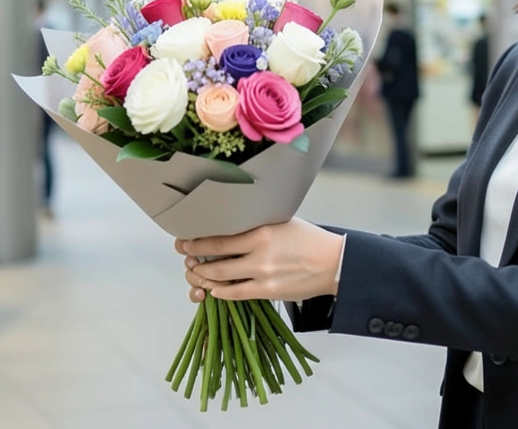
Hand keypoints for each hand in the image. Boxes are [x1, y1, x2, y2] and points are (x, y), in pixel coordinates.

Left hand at [175, 219, 344, 303]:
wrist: (333, 262)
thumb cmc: (307, 239)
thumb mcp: (280, 222)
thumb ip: (255, 226)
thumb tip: (228, 227)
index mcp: (261, 232)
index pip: (219, 239)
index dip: (197, 243)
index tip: (185, 242)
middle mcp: (260, 255)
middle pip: (215, 261)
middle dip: (196, 262)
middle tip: (187, 260)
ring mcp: (264, 276)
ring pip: (223, 280)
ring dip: (206, 278)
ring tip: (198, 274)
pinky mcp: (269, 292)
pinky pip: (237, 294)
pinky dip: (221, 292)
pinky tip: (215, 289)